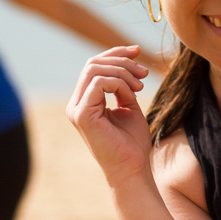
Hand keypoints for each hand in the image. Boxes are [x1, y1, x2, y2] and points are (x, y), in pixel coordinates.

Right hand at [67, 45, 153, 188]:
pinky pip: (98, 83)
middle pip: (93, 63)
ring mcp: (76, 109)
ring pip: (94, 69)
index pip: (94, 65)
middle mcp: (76, 103)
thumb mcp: (129, 104)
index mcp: (85, 101)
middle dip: (122, 61)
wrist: (133, 168)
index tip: (138, 51)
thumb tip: (129, 56)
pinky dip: (119, 83)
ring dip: (123, 72)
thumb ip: (124, 83)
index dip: (116, 53)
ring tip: (140, 85)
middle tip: (144, 72)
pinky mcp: (81, 115)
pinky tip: (132, 96)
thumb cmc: (133, 142)